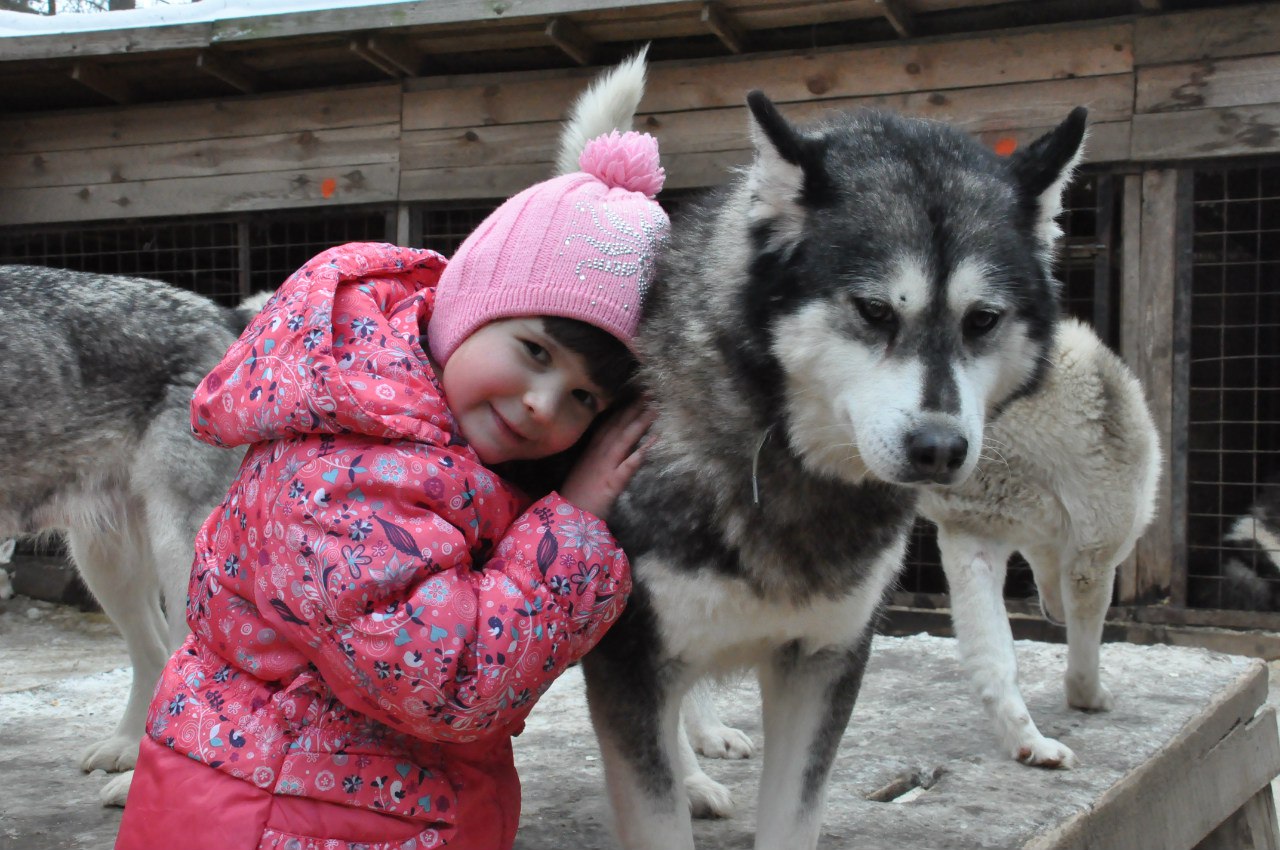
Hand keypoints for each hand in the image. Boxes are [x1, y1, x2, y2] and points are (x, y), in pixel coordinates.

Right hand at [559, 401, 654, 519]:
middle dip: (634, 408)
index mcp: (592, 449)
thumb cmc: (577, 494)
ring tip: (654, 409)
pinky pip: (629, 465)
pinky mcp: (612, 483)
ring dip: (640, 423)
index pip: (609, 423)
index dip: (622, 408)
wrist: (568, 516)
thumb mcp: (585, 468)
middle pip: (619, 426)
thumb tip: (609, 444)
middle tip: (649, 392)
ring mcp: (606, 467)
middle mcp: (599, 453)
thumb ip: (596, 454)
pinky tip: (654, 440)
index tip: (634, 393)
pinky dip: (641, 452)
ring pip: (625, 440)